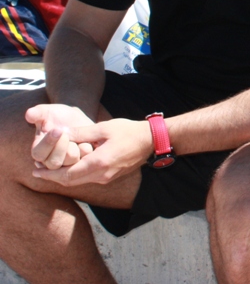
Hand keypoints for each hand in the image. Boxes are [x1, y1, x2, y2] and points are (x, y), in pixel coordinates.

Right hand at [25, 104, 95, 169]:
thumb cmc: (58, 116)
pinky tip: (86, 139)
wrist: (78, 119)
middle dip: (62, 146)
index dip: (48, 143)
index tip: (57, 129)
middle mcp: (51, 161)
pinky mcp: (82, 162)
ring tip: (77, 135)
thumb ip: (38, 113)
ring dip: (75, 145)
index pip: (38, 154)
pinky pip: (86, 157)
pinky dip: (87, 146)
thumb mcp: (48, 112)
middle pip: (54, 163)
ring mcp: (67, 164)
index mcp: (39, 151)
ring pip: (71, 161)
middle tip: (67, 133)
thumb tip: (29, 113)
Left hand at [32, 118, 151, 186]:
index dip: (49, 174)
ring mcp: (107, 177)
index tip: (35, 171)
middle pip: (70, 181)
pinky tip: (72, 165)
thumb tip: (62, 133)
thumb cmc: (130, 131)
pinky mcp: (111, 176)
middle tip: (37, 171)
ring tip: (51, 167)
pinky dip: (76, 174)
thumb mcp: (104, 128)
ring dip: (64, 176)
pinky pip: (89, 178)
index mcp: (98, 163)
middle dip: (52, 177)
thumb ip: (82, 133)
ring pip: (79, 181)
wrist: (152, 140)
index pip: (67, 175)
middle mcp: (101, 175)